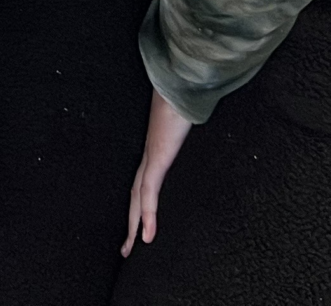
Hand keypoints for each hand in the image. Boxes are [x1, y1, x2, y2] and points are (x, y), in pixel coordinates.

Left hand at [122, 91, 192, 254]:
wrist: (178, 82)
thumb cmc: (184, 97)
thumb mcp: (188, 121)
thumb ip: (191, 128)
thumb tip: (205, 124)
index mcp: (155, 151)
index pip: (144, 184)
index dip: (140, 205)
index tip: (138, 224)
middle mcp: (149, 156)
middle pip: (137, 196)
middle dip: (132, 222)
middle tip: (126, 248)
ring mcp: (151, 157)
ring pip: (139, 199)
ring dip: (135, 224)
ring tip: (131, 248)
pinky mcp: (157, 158)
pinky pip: (150, 191)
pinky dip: (149, 214)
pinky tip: (147, 235)